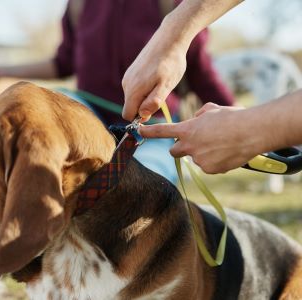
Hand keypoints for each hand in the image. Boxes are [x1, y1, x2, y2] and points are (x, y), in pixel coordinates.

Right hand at [122, 19, 188, 121]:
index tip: (153, 108)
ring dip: (145, 97)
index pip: (127, 115)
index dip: (140, 117)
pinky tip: (155, 77)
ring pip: (133, 97)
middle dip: (143, 106)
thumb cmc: (171, 64)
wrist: (169, 40)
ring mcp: (127, 77)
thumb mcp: (166, 85)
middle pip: (131, 107)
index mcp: (134, 90)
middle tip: (160, 93)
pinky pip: (134, 88)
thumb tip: (142, 115)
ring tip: (159, 83)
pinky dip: (143, 88)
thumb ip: (154, 101)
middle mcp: (126, 84)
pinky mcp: (131, 72)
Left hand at [138, 103, 263, 173]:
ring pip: (195, 158)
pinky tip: (226, 153)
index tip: (138, 131)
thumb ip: (199, 116)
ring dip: (203, 153)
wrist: (251, 132)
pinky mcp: (210, 169)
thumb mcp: (212, 110)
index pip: (162, 131)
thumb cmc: (232, 118)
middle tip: (195, 142)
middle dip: (181, 147)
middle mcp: (189, 146)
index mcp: (188, 129)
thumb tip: (196, 120)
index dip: (148, 132)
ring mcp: (199, 159)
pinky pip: (208, 166)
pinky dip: (214, 161)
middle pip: (174, 151)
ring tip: (221, 144)